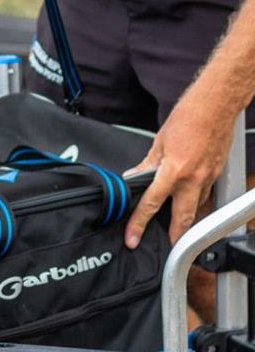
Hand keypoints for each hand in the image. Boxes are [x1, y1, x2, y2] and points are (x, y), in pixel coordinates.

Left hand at [122, 82, 236, 247]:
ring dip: (186, 220)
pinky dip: (196, 201)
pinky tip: (188, 201)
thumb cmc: (190, 115)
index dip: (138, 224)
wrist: (219, 102)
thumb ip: (147, 165)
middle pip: (182, 218)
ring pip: (196, 208)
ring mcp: (208, 176)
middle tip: (165, 249)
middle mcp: (192, 178)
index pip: (150, 204)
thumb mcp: (160, 141)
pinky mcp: (217, 172)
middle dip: (174, 237)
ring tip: (175, 229)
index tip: (132, 239)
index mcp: (173, 170)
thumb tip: (135, 178)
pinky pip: (205, 194)